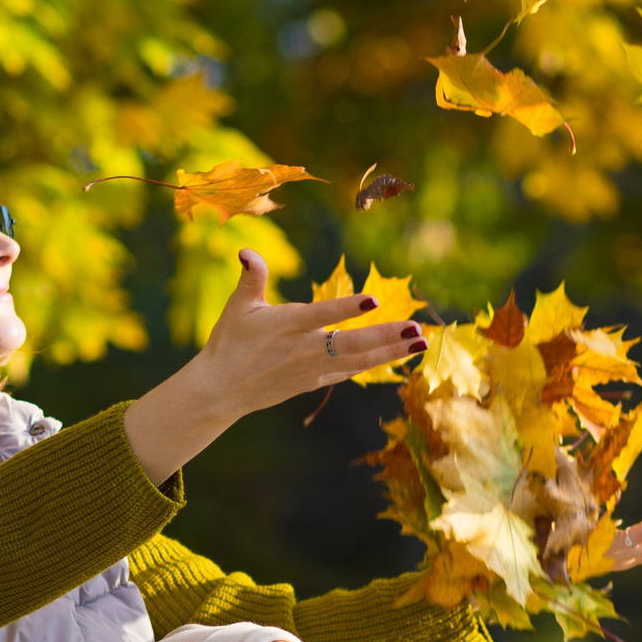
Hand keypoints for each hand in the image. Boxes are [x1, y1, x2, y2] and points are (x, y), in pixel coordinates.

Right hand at [124, 248, 426, 484]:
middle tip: (416, 329)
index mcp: (285, 324)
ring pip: (358, 361)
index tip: (373, 301)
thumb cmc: (229, 342)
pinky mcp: (314, 382)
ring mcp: (311, 368)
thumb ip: (251, 277)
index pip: (321, 315)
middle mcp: (302, 348)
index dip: (346, 309)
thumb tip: (246, 251)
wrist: (220, 390)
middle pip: (350, 343)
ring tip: (421, 343)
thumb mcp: (238, 306)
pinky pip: (349, 372)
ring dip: (391, 352)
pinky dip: (373, 365)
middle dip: (386, 336)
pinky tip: (398, 356)